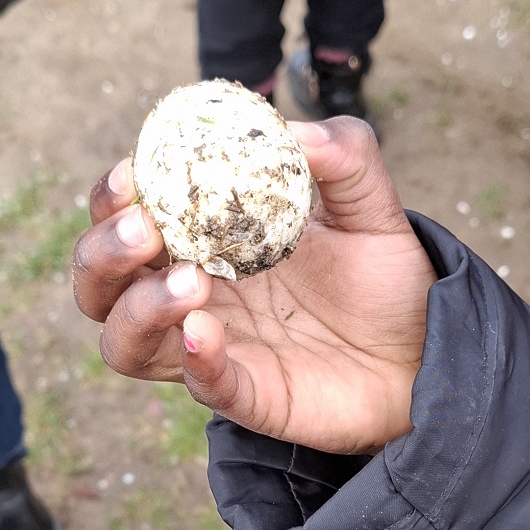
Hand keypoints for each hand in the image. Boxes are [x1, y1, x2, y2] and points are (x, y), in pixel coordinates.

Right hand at [72, 117, 435, 454]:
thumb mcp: (370, 205)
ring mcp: (212, 349)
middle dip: (105, 253)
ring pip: (123, 343)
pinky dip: (196, 360)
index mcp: (202, 240)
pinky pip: (202, 385)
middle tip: (146, 230)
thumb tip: (298, 134)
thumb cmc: (384, 278)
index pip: (124, 217)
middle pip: (99, 283)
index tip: (133, 172)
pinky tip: (207, 333)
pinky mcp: (247, 395)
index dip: (112, 196)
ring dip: (139, 309)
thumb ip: (344, 157)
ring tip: (191, 283)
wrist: (431, 350)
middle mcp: (191, 294)